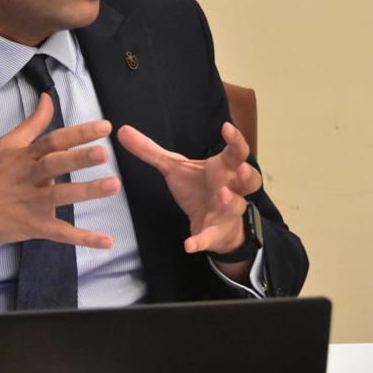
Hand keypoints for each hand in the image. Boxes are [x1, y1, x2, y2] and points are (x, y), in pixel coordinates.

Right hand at [0, 93, 121, 264]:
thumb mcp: (8, 144)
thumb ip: (33, 122)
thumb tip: (48, 98)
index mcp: (26, 156)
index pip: (54, 140)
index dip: (78, 133)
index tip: (105, 126)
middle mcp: (30, 177)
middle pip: (56, 164)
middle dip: (79, 158)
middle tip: (104, 153)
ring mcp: (33, 203)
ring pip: (62, 196)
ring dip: (87, 191)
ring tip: (113, 185)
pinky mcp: (35, 226)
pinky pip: (61, 232)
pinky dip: (83, 238)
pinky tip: (106, 241)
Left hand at [116, 121, 261, 255]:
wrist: (213, 223)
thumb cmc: (199, 187)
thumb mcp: (174, 167)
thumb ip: (150, 150)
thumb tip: (122, 130)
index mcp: (223, 168)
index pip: (236, 151)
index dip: (235, 140)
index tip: (227, 128)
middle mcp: (231, 188)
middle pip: (251, 179)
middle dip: (247, 173)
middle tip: (240, 168)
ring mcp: (226, 212)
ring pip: (237, 206)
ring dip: (231, 202)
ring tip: (223, 196)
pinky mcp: (215, 233)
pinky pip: (210, 238)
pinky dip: (201, 241)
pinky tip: (188, 245)